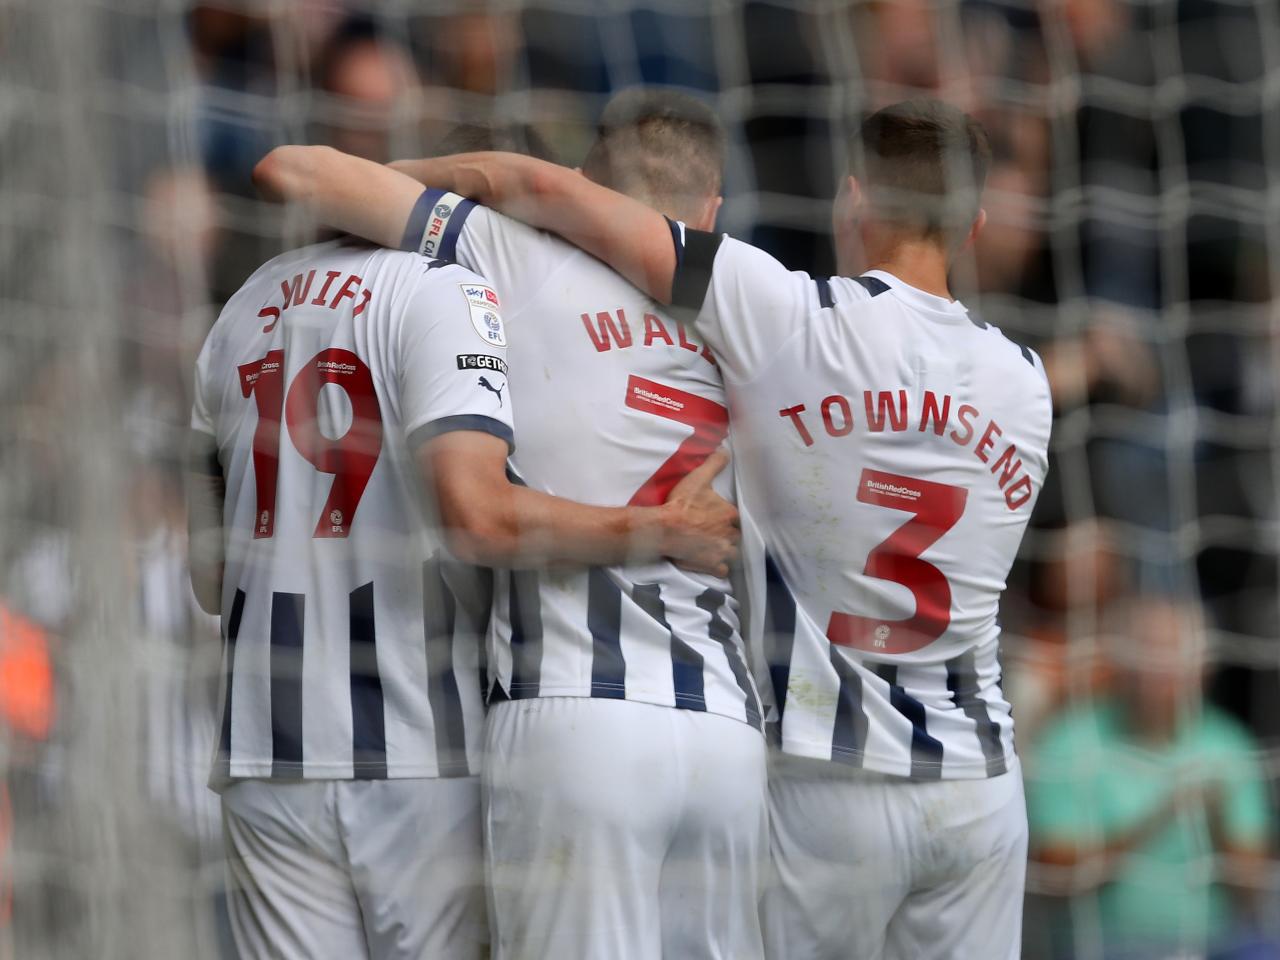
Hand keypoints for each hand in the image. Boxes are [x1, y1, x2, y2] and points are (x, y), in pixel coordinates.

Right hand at [657, 450, 739, 576]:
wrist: (665, 528)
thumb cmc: (681, 503)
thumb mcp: (698, 478)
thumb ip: (714, 463)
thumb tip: (725, 451)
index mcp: (730, 514)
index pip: (737, 518)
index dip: (729, 518)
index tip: (720, 518)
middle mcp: (730, 534)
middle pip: (737, 536)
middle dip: (729, 534)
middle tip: (716, 532)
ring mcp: (722, 551)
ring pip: (733, 553)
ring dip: (727, 551)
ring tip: (715, 547)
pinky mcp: (712, 565)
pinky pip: (722, 570)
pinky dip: (718, 567)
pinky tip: (711, 562)